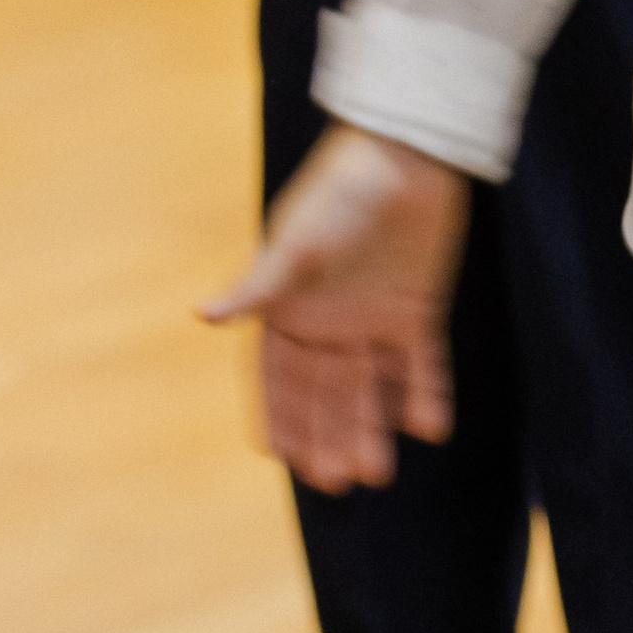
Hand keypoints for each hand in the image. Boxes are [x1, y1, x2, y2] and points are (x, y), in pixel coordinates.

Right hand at [201, 128, 471, 494]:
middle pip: (327, 390)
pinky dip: (426, 394)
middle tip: (337, 482)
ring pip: (371, 385)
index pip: (280, 374)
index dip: (280, 414)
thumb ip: (258, 286)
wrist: (406, 151)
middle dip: (329, 435)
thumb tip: (200, 316)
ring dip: (372, 425)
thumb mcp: (297, 242)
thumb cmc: (341, 190)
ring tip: (378, 471)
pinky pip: (422, 362)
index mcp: (292, 305)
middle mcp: (330, 319)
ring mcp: (374, 315)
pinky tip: (431, 428)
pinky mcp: (417, 306)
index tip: (280, 459)